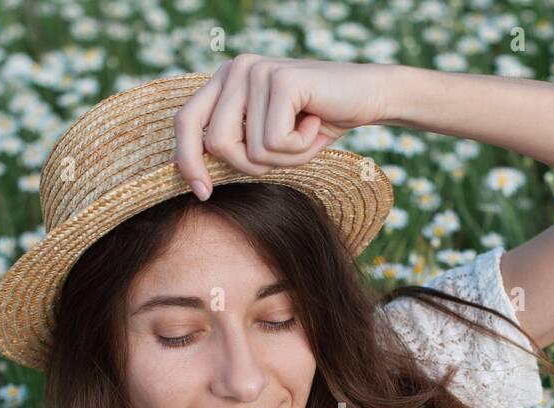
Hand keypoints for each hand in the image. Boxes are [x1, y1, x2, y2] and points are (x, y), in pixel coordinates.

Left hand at [172, 55, 389, 197]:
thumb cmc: (317, 122)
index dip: (187, 161)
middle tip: (285, 154)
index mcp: (225, 80)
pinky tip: (316, 124)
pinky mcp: (281, 80)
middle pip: (215, 143)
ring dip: (284, 158)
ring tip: (306, 135)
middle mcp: (235, 69)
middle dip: (251, 166)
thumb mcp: (267, 138)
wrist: (368, 96)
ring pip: (249, 149)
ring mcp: (257, 70)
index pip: (185, 122)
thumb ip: (233, 146)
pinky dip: (300, 148)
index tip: (203, 193)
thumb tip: (190, 177)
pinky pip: (276, 142)